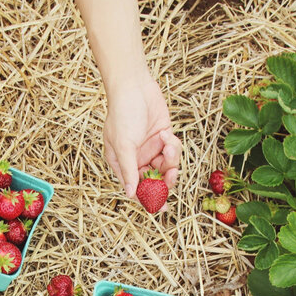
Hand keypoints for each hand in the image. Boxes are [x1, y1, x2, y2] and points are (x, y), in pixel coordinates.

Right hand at [103, 74, 181, 201]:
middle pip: (155, 181)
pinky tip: (165, 133)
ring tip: (168, 145)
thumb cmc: (122, 113)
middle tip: (172, 176)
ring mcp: (151, 150)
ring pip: (167, 167)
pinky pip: (173, 151)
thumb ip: (129, 170)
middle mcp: (137, 160)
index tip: (161, 209)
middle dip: (165, 180)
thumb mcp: (123, 144)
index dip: (148, 200)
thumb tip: (130, 194)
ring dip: (171, 159)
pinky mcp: (164, 139)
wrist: (134, 86)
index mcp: (123, 164)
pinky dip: (173, 145)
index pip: (136, 189)